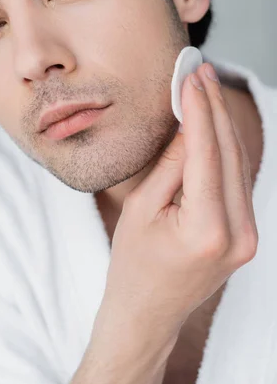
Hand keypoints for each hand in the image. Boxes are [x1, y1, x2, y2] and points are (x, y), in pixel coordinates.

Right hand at [93, 62, 257, 347]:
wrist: (148, 313)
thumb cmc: (133, 264)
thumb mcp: (140, 209)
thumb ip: (170, 165)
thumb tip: (187, 124)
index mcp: (207, 230)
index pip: (206, 153)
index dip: (199, 109)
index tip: (190, 76)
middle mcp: (239, 233)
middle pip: (231, 153)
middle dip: (214, 107)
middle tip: (200, 70)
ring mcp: (249, 236)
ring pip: (239, 163)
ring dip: (221, 124)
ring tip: (204, 88)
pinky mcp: (247, 234)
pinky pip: (238, 180)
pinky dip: (224, 149)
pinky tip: (211, 124)